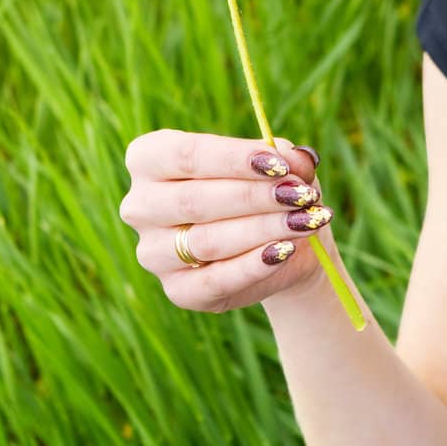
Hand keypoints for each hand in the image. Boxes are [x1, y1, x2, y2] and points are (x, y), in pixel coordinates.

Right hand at [119, 129, 331, 313]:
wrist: (275, 246)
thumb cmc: (266, 188)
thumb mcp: (278, 163)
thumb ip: (285, 156)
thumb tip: (295, 161)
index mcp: (148, 159)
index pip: (184, 155)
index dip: (232, 159)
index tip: (278, 164)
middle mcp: (140, 205)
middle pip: (193, 199)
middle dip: (254, 197)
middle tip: (302, 195)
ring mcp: (152, 252)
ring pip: (206, 241)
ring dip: (263, 230)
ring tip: (306, 220)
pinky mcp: (177, 290)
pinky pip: (215, 280)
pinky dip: (254, 265)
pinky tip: (286, 250)